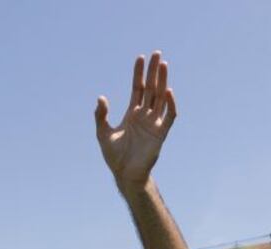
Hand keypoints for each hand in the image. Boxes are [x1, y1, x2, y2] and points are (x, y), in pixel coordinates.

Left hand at [95, 51, 176, 185]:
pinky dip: (170, 104)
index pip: (137, 88)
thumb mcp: (103, 133)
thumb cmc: (114, 156)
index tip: (140, 58)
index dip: (138, 73)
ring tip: (163, 65)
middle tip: (156, 53)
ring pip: (161, 98)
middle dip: (153, 71)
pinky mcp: (161, 134)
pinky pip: (169, 116)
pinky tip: (168, 91)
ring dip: (163, 81)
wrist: (125, 174)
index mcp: (132, 114)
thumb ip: (101, 115)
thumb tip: (101, 97)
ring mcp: (154, 123)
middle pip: (151, 88)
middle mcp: (145, 116)